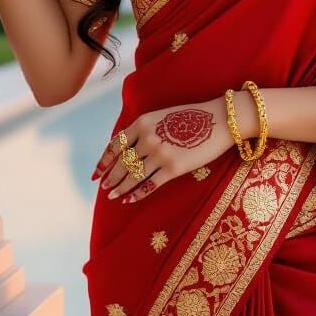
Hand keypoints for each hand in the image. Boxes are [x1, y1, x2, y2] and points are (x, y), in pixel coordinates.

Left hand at [91, 97, 235, 203]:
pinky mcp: (173, 168)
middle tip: (103, 187)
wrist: (219, 121)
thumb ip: (144, 129)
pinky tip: (130, 199)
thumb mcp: (162, 116)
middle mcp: (147, 138)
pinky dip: (137, 194)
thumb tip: (128, 148)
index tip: (96, 172)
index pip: (115, 144)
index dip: (103, 160)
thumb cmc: (192, 117)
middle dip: (110, 176)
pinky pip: (150, 185)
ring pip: (133, 175)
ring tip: (113, 195)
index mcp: (143, 122)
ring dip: (120, 187)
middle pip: (121, 162)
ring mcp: (160, 154)